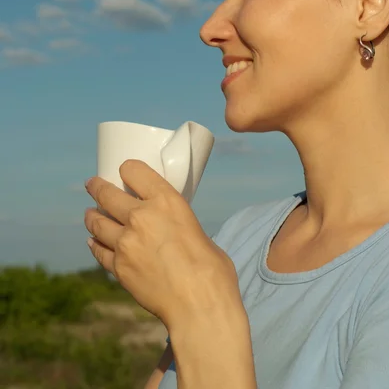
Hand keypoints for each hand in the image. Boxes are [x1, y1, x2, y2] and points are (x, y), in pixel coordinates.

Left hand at [84, 160, 240, 328]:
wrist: (199, 305)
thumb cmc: (211, 270)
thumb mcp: (197, 230)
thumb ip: (178, 223)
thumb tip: (173, 231)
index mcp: (165, 201)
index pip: (133, 170)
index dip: (127, 169)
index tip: (124, 171)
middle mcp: (141, 217)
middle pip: (107, 194)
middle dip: (97, 187)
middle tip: (93, 185)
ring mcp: (125, 243)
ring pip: (97, 222)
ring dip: (92, 216)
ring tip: (90, 214)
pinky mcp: (118, 268)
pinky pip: (99, 251)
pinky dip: (95, 245)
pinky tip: (94, 242)